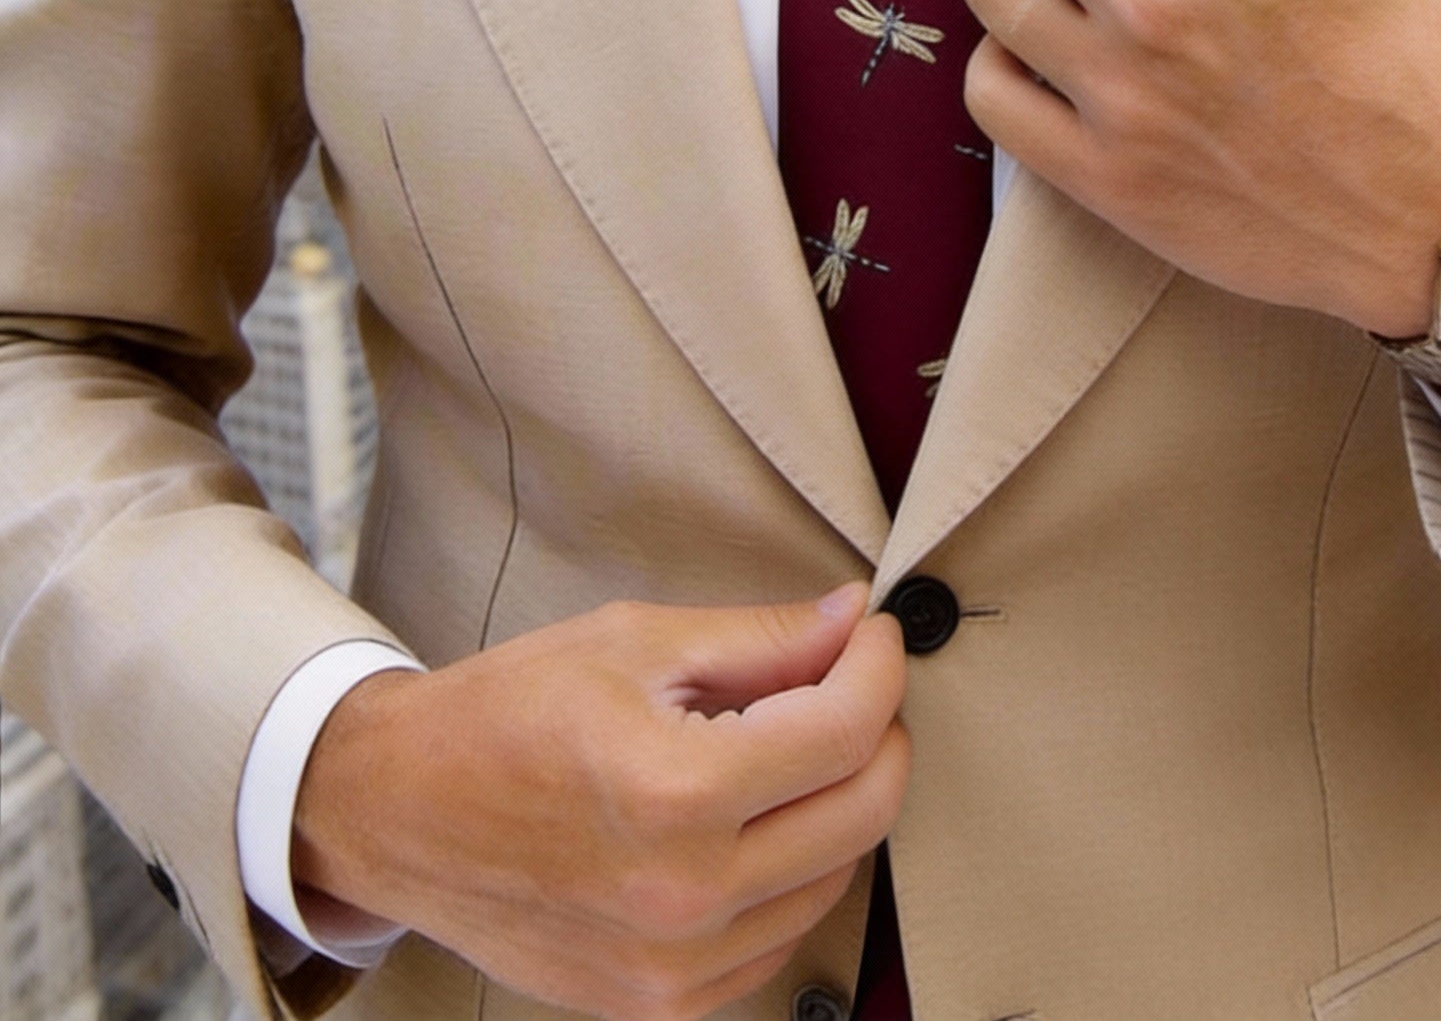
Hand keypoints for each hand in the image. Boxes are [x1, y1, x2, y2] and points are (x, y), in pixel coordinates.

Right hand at [292, 587, 908, 1020]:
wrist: (399, 810)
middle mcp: (682, 895)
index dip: (878, 665)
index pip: (845, 729)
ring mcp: (671, 966)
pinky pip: (781, 938)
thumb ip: (762, 638)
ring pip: (836, 876)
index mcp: (674, 793)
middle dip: (879, 730)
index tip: (874, 634)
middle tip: (851, 680)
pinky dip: (797, 873)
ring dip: (841, 802)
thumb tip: (856, 619)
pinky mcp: (657, 1004)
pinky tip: (759, 820)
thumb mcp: (636, 642)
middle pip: (863, 810)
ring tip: (793, 745)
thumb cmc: (506, 712)